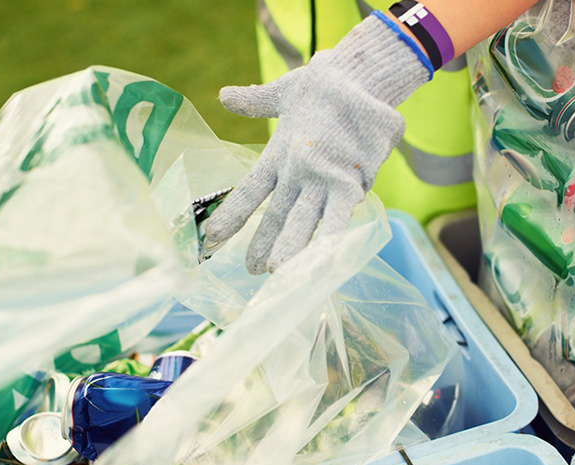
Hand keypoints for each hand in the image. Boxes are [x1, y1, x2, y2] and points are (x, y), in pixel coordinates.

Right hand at [204, 13, 430, 273]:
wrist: (362, 79)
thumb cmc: (326, 88)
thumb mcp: (285, 93)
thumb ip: (256, 101)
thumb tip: (224, 96)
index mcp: (280, 158)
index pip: (251, 191)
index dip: (233, 215)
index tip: (212, 237)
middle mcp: (301, 177)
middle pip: (278, 216)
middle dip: (266, 244)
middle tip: (253, 271)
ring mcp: (325, 182)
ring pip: (304, 222)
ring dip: (292, 249)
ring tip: (279, 274)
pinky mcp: (351, 183)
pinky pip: (339, 216)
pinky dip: (333, 239)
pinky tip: (327, 263)